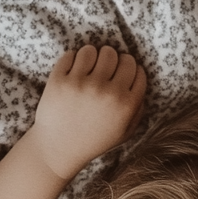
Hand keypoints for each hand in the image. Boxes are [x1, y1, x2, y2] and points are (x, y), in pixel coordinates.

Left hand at [31, 45, 146, 179]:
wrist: (58, 148)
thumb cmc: (93, 140)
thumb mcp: (124, 132)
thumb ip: (137, 108)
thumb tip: (139, 80)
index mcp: (126, 104)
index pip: (136, 68)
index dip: (130, 68)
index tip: (121, 72)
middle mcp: (107, 91)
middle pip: (117, 55)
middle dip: (113, 60)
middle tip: (105, 69)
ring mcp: (82, 84)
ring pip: (94, 50)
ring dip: (92, 56)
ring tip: (88, 68)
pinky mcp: (60, 80)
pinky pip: (72, 54)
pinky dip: (73, 59)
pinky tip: (73, 71)